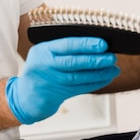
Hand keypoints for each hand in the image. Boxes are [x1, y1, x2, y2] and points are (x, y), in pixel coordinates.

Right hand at [5, 37, 119, 124]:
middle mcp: (45, 65)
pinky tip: (106, 78)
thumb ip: (63, 48)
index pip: (66, 45)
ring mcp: (50, 81)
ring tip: (113, 68)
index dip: (86, 44)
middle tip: (111, 57)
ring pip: (78, 77)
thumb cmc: (41, 68)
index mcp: (43, 50)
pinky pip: (80, 88)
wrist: (25, 96)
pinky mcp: (57, 95)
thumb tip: (94, 43)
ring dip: (98, 73)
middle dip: (95, 59)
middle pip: (73, 62)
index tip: (102, 44)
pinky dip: (95, 83)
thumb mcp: (45, 53)